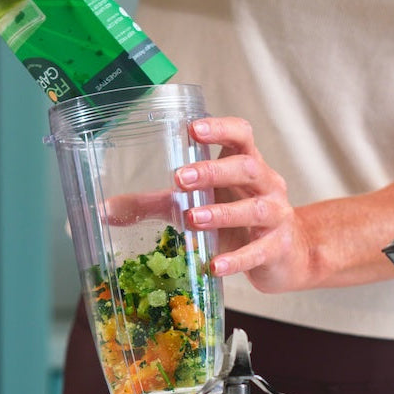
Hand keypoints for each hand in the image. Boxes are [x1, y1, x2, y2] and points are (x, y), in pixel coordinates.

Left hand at [174, 117, 318, 292]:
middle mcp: (267, 185)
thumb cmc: (237, 220)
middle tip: (180, 179)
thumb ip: (157, 203)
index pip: (241, 135)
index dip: (220, 129)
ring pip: (254, 209)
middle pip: (247, 168)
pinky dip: (236, 258)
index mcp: (247, 165)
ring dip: (222, 213)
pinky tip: (214, 265)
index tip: (193, 128)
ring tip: (191, 220)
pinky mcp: (278, 248)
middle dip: (213, 171)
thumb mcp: (199, 204)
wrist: (288, 256)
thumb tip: (106, 210)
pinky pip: (258, 251)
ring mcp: (276, 216)